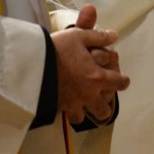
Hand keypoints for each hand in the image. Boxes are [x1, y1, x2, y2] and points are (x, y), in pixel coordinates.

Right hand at [51, 4, 128, 122]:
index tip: (123, 80)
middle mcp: (88, 95)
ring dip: (85, 111)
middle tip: (101, 97)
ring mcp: (72, 105)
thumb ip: (98, 37)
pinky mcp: (57, 108)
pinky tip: (66, 103)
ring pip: (84, 117)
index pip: (119, 83)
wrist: (29, 65)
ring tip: (82, 103)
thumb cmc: (57, 49)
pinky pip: (66, 116)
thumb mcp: (79, 36)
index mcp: (97, 77)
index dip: (123, 81)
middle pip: (104, 110)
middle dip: (105, 106)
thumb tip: (114, 35)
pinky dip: (68, 112)